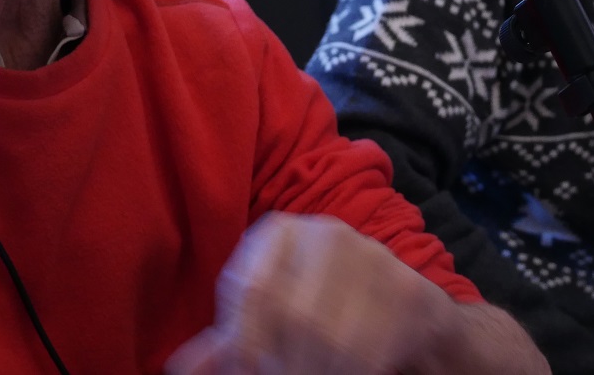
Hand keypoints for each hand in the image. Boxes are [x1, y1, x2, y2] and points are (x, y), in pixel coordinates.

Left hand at [165, 212, 546, 374]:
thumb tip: (180, 367)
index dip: (244, 343)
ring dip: (322, 370)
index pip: (249, 289)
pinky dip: (359, 370)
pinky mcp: (410, 289)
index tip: (251, 371)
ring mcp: (373, 255)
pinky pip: (373, 346)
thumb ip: (231, 342)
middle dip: (286, 364)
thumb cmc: (329, 313)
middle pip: (290, 315)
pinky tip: (357, 371)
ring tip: (321, 374)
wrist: (412, 315)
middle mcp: (327, 232)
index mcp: (282, 234)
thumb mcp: (274, 321)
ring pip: (331, 336)